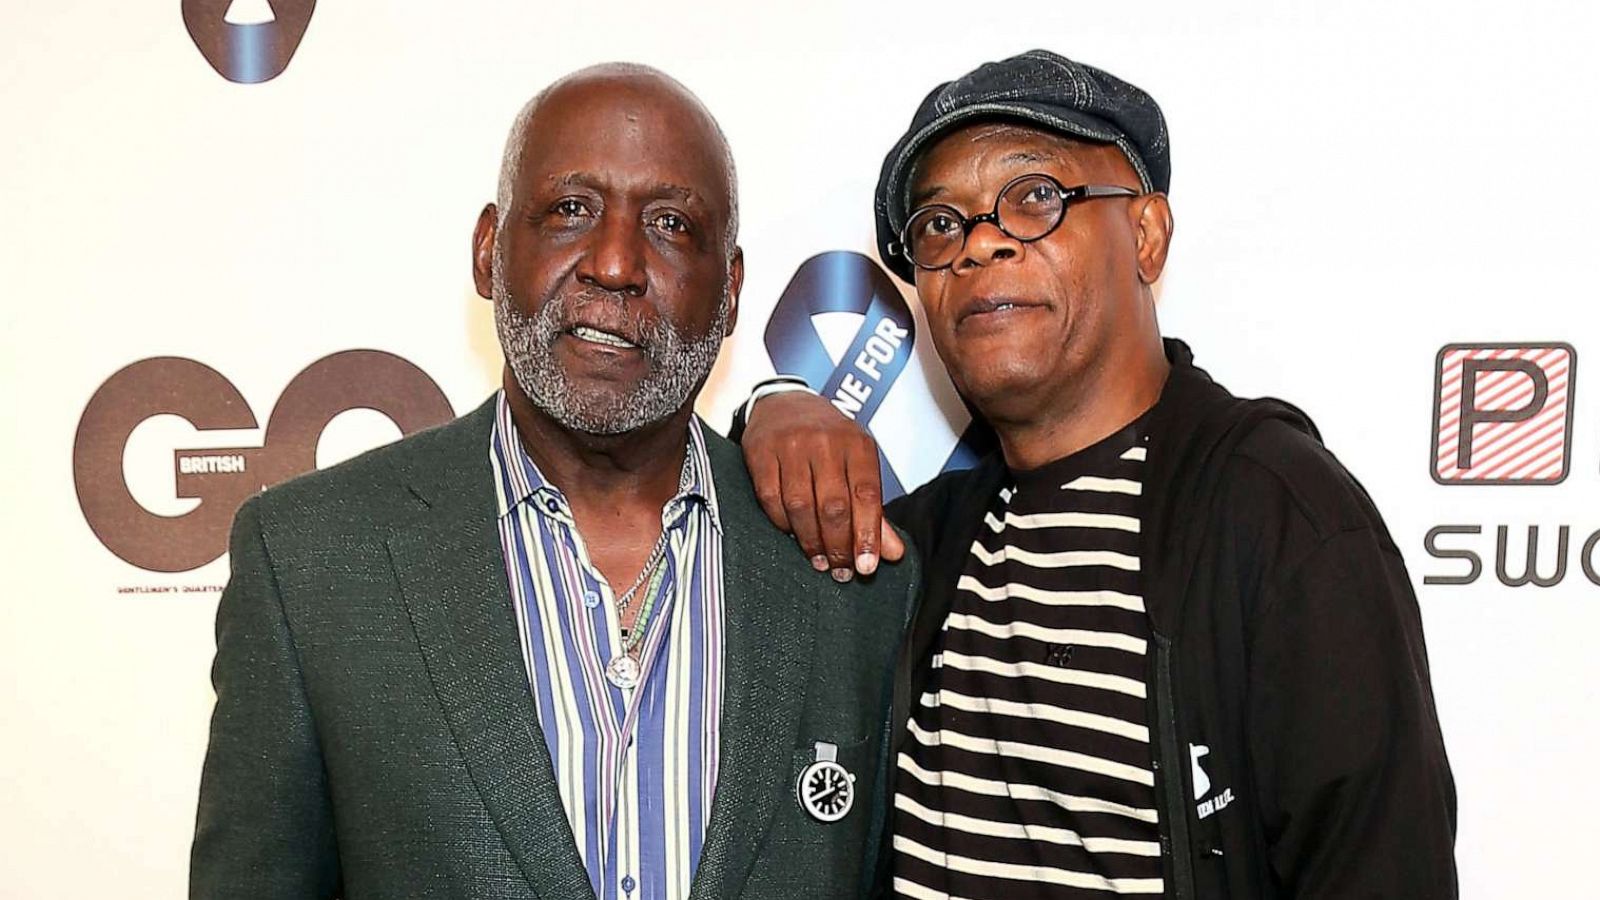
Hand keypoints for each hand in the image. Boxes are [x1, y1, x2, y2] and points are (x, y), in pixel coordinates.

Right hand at [742, 391, 904, 580]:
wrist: (783, 403)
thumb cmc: (827, 439)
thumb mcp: (857, 464)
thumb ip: (873, 510)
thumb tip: (893, 553)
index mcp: (857, 444)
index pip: (867, 496)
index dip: (868, 535)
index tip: (867, 566)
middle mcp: (825, 442)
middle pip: (833, 506)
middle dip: (838, 545)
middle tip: (840, 570)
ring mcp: (791, 446)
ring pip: (801, 506)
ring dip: (810, 541)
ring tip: (819, 560)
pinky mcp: (761, 453)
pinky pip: (771, 499)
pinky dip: (782, 523)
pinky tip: (791, 534)